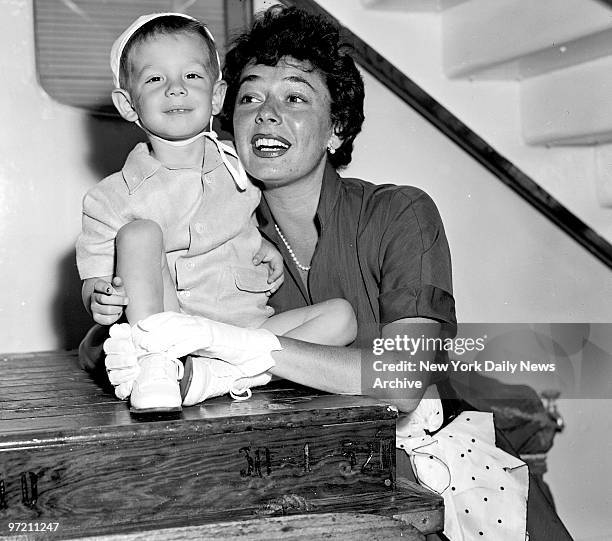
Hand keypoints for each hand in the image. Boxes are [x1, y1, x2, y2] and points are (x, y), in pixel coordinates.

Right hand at [91, 277, 128, 324]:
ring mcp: (94, 308)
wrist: (113, 306)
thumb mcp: (119, 289)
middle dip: (118, 300)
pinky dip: (115, 317)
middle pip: (103, 299)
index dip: (105, 287)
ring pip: (107, 309)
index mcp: (98, 287)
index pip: (99, 286)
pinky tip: (116, 313)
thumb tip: (117, 279)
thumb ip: (118, 284)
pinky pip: (107, 319)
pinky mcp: (97, 318)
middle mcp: (93, 297)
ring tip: (121, 307)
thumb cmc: (117, 295)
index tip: (111, 290)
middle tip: (126, 300)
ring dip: (118, 309)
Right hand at [103, 323, 140, 398]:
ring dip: (123, 374)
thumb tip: (117, 329)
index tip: (129, 345)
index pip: (109, 345)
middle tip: (133, 359)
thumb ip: (125, 330)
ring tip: (136, 370)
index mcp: (115, 346)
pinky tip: (129, 387)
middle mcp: (114, 360)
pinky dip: (122, 389)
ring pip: (113, 376)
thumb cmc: (142, 342)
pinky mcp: (123, 385)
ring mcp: (117, 373)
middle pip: (110, 362)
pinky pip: (118, 390)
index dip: (118, 345)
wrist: (152, 355)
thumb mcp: (135, 332)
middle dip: (121, 360)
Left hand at [133, 312, 280, 372]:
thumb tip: (168, 355)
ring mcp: (207, 329)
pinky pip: (194, 341)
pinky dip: (180, 347)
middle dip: (150, 330)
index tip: (135, 331)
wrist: (255, 348)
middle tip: (133, 340)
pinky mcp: (215, 338)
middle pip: (169, 321)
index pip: (169, 318)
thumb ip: (189, 347)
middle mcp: (198, 323)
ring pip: (178, 329)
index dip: (151, 323)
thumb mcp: (204, 347)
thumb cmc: (230, 349)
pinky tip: (169, 355)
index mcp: (195, 323)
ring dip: (160, 338)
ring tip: (146, 347)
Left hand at [253, 237, 283, 294]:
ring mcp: (274, 271)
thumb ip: (258, 255)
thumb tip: (254, 262)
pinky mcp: (269, 274)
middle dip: (276, 285)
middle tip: (270, 291)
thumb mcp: (262, 249)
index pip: (279, 270)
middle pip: (280, 278)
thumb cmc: (264, 247)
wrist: (263, 246)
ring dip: (273, 288)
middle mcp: (277, 267)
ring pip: (277, 281)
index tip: (269, 281)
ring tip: (268, 294)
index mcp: (278, 261)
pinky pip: (271, 281)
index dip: (275, 276)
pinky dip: (269, 287)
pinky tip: (265, 292)